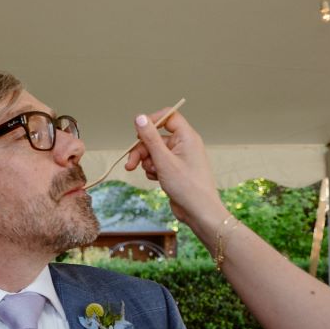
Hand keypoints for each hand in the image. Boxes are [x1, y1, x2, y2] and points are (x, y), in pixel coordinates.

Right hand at [122, 107, 224, 229]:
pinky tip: (156, 179)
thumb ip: (150, 137)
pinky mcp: (175, 170)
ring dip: (146, 161)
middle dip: (141, 150)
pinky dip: (153, 170)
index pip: (168, 116)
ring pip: (155, 151)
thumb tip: (140, 118)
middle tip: (130, 164)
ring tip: (150, 173)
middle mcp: (184, 144)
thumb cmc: (187, 186)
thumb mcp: (164, 160)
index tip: (138, 132)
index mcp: (187, 137)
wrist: (199, 211)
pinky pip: (158, 163)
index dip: (151, 121)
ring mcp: (180, 158)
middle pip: (156, 137)